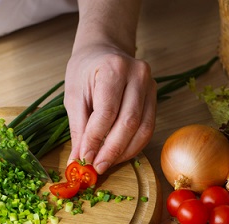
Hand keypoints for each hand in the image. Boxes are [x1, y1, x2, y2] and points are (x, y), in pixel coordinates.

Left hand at [64, 45, 155, 175]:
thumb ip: (79, 128)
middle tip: (97, 167)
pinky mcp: (155, 98)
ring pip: (143, 129)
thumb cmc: (86, 70)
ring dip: (124, 152)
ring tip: (106, 163)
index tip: (85, 159)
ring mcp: (151, 86)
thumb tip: (78, 161)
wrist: (104, 51)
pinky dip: (133, 146)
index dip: (96, 139)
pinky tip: (118, 154)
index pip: (107, 112)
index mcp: (114, 68)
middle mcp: (138, 75)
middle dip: (112, 150)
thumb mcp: (74, 95)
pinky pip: (148, 129)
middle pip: (129, 123)